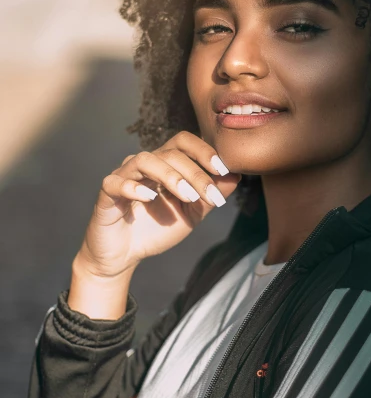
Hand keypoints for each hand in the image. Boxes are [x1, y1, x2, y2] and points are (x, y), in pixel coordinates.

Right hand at [75, 131, 241, 280]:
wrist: (125, 256)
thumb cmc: (157, 229)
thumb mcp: (192, 214)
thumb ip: (211, 195)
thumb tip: (236, 176)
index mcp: (164, 164)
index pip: (183, 142)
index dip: (204, 150)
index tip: (223, 170)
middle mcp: (143, 164)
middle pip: (170, 152)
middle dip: (195, 173)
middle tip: (211, 195)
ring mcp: (123, 176)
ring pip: (145, 160)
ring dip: (170, 176)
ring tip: (188, 197)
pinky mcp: (107, 193)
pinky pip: (117, 182)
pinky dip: (134, 187)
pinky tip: (151, 199)